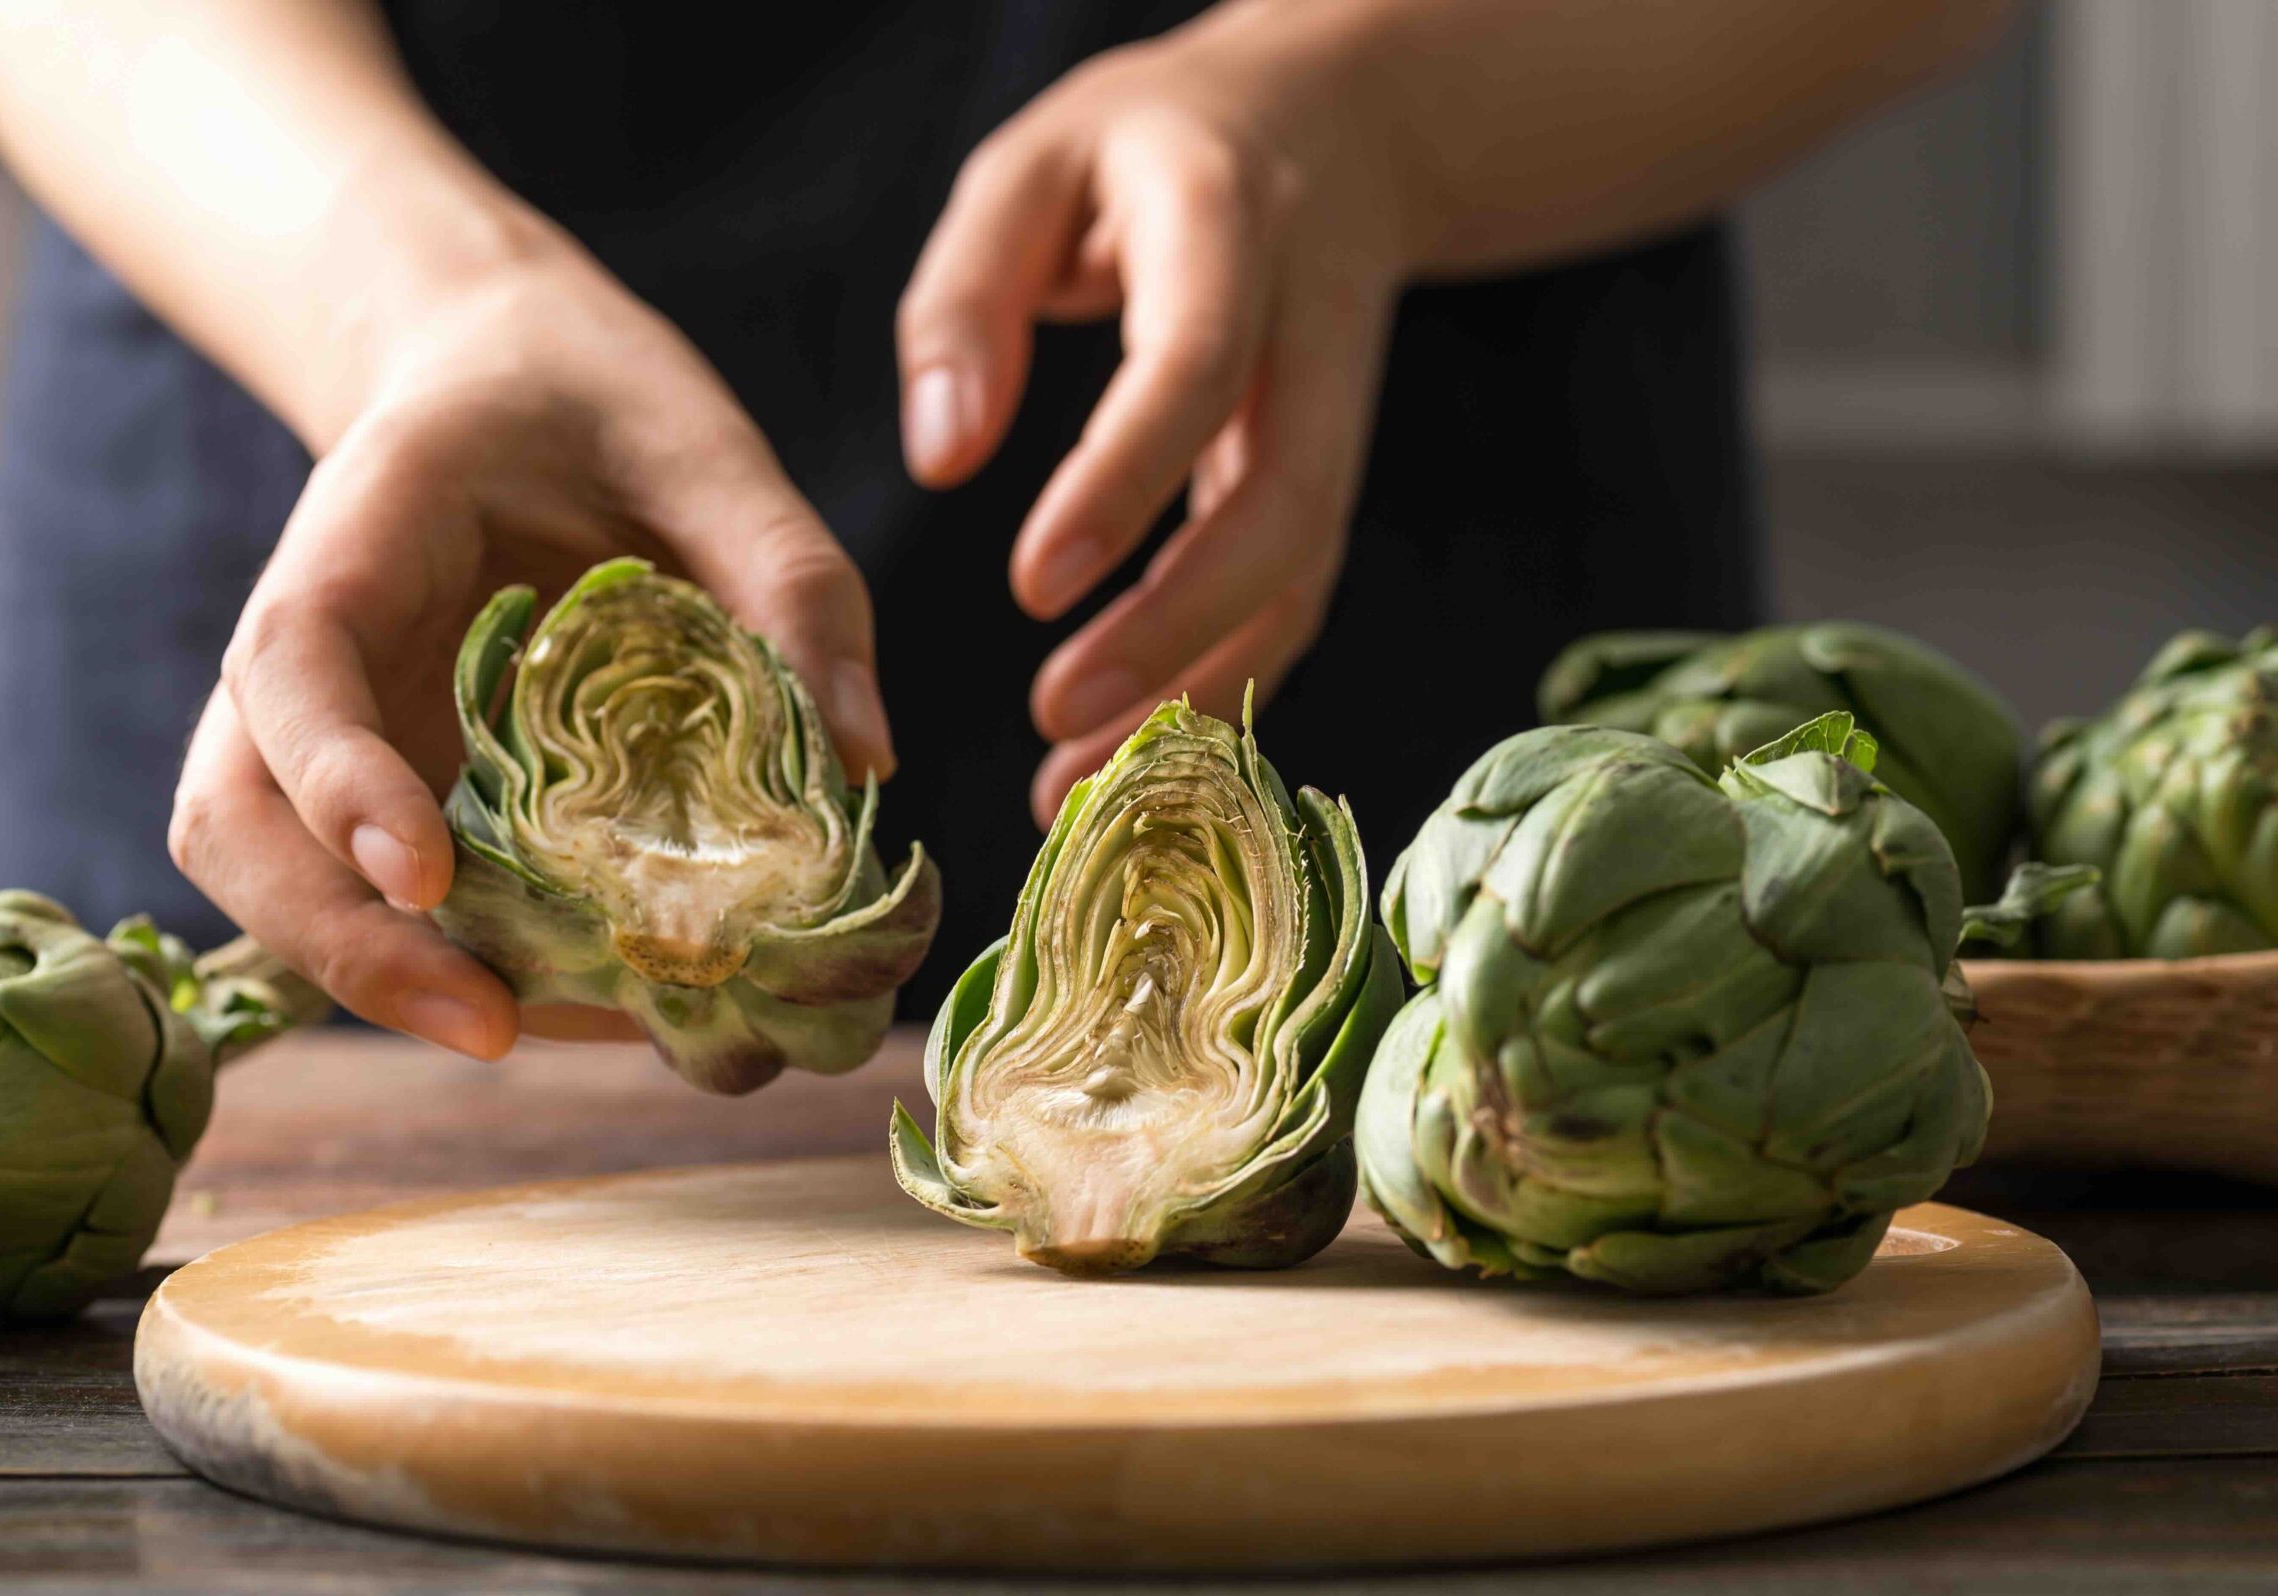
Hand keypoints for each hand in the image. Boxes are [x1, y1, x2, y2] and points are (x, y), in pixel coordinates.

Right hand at [170, 239, 890, 1059]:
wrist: (508, 382)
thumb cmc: (596, 404)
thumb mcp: (708, 450)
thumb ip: (789, 581)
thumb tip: (863, 763)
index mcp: (357, 542)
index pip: (294, 670)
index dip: (341, 781)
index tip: (423, 875)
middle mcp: (309, 663)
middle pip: (238, 824)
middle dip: (342, 944)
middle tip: (493, 1028)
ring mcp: (331, 741)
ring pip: (283, 886)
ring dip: (395, 982)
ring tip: (577, 1034)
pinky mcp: (387, 795)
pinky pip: (384, 904)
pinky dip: (469, 967)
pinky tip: (603, 1003)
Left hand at [895, 4, 1414, 822]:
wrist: (1330, 126)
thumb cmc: (1141, 148)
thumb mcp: (1030, 167)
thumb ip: (969, 297)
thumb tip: (940, 457)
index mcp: (1226, 228)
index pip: (1196, 369)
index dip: (1127, 483)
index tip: (1033, 588)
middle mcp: (1306, 334)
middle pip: (1281, 505)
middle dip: (1176, 630)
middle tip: (1053, 720)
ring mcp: (1338, 416)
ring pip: (1301, 576)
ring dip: (1200, 692)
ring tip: (1075, 786)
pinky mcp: (1330, 476)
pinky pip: (1293, 597)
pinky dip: (1221, 684)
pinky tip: (1132, 749)